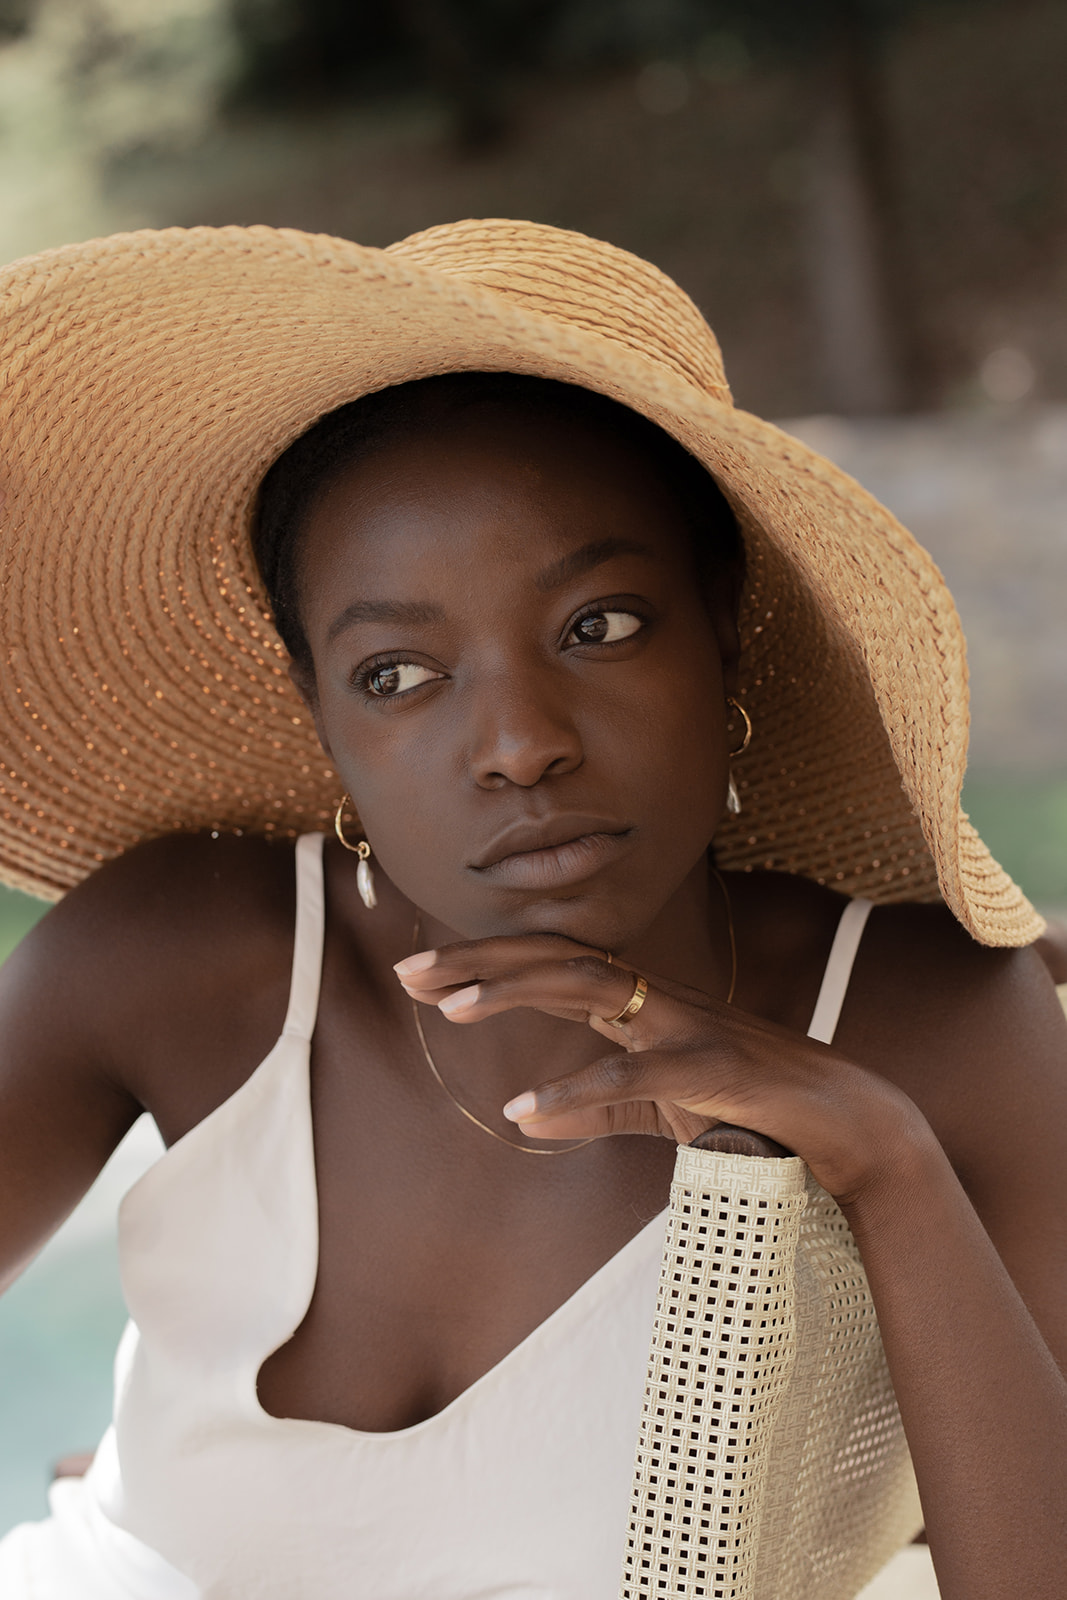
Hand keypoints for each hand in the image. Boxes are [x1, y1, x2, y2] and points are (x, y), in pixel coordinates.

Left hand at [395, 932, 925, 1204]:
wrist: (848, 1124)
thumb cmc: (753, 1108)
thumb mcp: (661, 1107)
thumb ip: (597, 1110)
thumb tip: (526, 1122)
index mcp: (643, 1004)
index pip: (551, 967)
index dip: (486, 964)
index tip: (422, 976)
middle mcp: (658, 998)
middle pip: (555, 958)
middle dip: (479, 961)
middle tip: (407, 973)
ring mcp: (687, 1025)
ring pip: (588, 986)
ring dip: (514, 991)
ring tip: (448, 1005)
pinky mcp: (713, 1067)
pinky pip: (632, 1076)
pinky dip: (575, 1094)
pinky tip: (525, 1114)